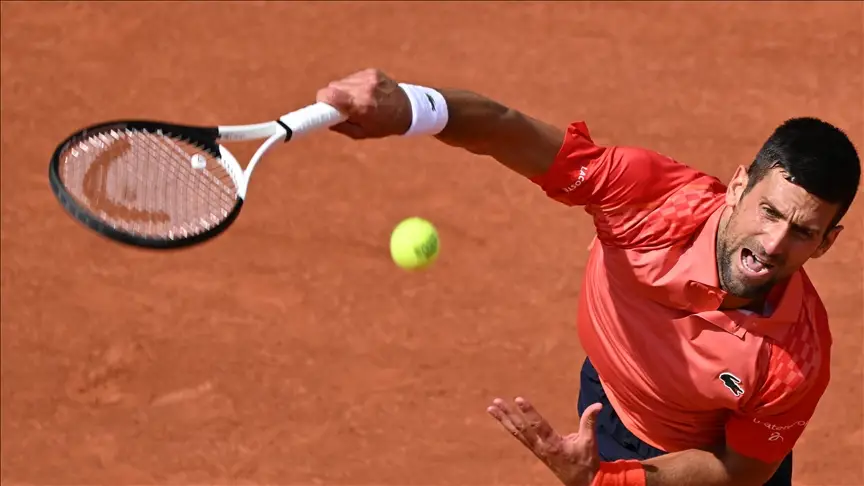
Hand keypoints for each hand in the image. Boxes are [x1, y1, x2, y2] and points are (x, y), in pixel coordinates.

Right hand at [316, 68, 412, 138]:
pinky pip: (352, 78)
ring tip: (356, 101)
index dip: (321, 101)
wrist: (409, 109)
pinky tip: (364, 93)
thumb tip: (323, 119)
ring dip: (343, 91)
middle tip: (340, 108)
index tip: (320, 108)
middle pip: (332, 87)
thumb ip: (341, 126)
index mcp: (362, 107)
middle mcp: (365, 89)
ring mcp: (369, 78)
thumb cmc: (384, 125)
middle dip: (332, 98)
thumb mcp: (361, 133)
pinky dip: (353, 85)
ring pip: (341, 82)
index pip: (329, 95)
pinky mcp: (372, 71)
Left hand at [487, 396, 603, 485]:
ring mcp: (536, 449)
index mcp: (554, 444)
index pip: (539, 426)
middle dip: (509, 415)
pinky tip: (502, 418)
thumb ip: (589, 422)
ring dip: (504, 419)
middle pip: (521, 429)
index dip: (529, 412)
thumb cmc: (586, 462)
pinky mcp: (535, 450)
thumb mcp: (590, 442)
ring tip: (492, 407)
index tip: (519, 399)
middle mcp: (541, 447)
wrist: (581, 483)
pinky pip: (519, 436)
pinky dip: (510, 426)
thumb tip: (598, 405)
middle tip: (497, 402)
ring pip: (517, 432)